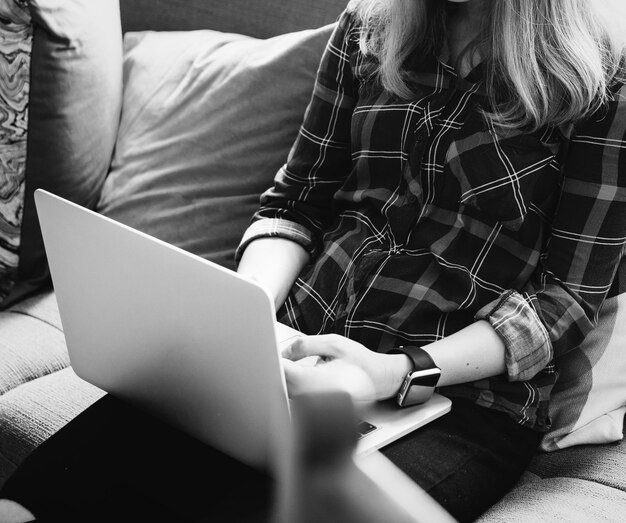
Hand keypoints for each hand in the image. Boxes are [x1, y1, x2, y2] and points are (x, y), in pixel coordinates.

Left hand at [281, 334, 409, 401]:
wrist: (379, 380)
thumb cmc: (361, 362)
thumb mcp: (334, 343)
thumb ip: (305, 345)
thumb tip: (284, 352)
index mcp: (319, 380)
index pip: (285, 372)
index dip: (274, 361)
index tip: (267, 350)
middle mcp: (314, 397)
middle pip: (282, 383)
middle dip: (275, 367)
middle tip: (271, 351)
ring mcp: (314, 405)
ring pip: (286, 390)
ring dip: (282, 375)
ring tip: (284, 360)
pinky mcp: (314, 406)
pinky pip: (294, 394)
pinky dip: (290, 382)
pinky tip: (293, 371)